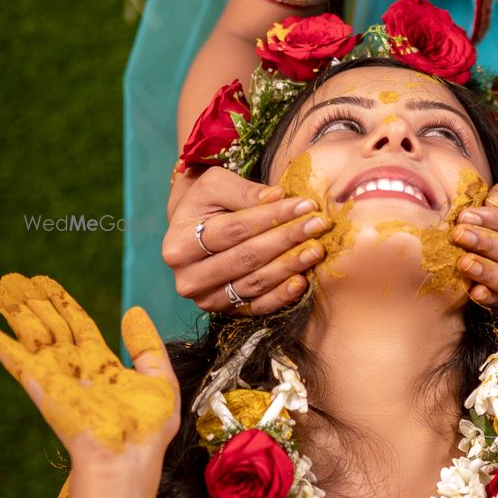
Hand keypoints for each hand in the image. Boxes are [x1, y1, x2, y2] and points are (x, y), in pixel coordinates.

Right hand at [0, 275, 179, 473]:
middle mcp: (75, 368)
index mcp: (102, 366)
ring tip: (1, 288)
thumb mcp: (160, 380)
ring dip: (16, 311)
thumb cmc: (146, 429)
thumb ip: (146, 345)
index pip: (77, 325)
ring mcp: (56, 375)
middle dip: (34, 302)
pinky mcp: (41, 384)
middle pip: (50, 325)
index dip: (62, 303)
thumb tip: (134, 311)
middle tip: (16, 279)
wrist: (126, 457)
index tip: (47, 284)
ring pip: (32, 334)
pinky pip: (15, 358)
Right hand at [163, 167, 332, 313]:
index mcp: (179, 244)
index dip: (272, 216)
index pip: (234, 229)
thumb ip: (244, 191)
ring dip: (289, 266)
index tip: (306, 204)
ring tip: (317, 249)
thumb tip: (278, 196)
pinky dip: (281, 296)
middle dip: (286, 239)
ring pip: (254, 283)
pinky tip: (302, 281)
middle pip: (246, 258)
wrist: (194, 233)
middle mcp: (188, 278)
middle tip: (318, 225)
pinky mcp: (225, 312)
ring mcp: (206, 299)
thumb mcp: (216, 186)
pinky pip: (258, 306)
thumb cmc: (207, 204)